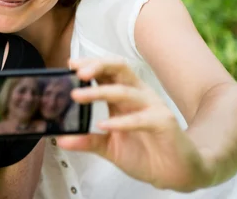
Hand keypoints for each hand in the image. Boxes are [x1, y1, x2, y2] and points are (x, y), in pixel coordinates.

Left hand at [56, 59, 213, 191]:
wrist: (175, 172)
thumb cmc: (144, 153)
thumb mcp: (109, 147)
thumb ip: (87, 141)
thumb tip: (61, 139)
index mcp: (124, 96)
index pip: (107, 71)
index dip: (89, 65)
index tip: (69, 65)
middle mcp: (138, 95)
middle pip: (118, 69)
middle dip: (97, 66)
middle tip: (77, 72)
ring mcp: (152, 107)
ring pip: (125, 91)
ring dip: (99, 92)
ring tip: (78, 96)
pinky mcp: (163, 123)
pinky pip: (140, 118)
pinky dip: (121, 121)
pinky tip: (104, 125)